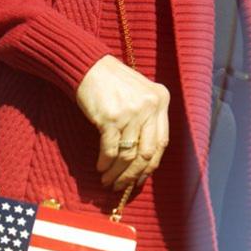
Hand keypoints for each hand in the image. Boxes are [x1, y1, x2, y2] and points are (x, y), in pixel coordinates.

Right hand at [75, 55, 169, 190]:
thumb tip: (143, 160)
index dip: (151, 165)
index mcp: (161, 101)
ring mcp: (131, 113)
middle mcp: (150, 107)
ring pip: (128, 155)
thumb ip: (147, 119)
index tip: (141, 178)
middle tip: (123, 185)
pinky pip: (110, 150)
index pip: (162, 143)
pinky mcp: (111, 118)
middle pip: (147, 153)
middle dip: (134, 174)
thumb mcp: (140, 94)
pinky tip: (100, 167)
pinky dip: (105, 162)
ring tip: (108, 180)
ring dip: (117, 172)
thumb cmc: (112, 82)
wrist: (88, 65)